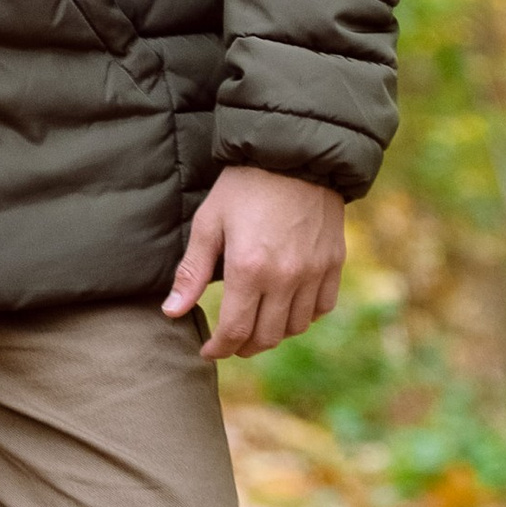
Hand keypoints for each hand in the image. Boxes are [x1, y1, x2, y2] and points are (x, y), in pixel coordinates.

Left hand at [163, 167, 344, 362]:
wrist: (294, 155)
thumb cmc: (244, 186)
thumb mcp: (209, 223)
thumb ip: (192, 272)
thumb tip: (172, 312)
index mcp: (249, 270)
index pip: (235, 331)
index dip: (220, 348)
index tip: (209, 351)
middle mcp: (286, 278)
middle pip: (267, 336)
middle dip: (244, 347)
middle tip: (230, 344)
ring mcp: (314, 272)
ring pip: (296, 327)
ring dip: (275, 334)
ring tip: (257, 325)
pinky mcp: (333, 263)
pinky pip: (322, 307)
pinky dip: (305, 315)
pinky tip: (288, 307)